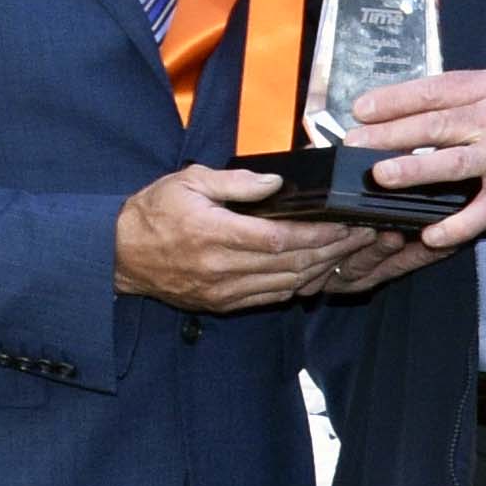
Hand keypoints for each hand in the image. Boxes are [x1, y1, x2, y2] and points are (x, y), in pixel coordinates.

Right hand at [116, 164, 415, 311]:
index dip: (319, 234)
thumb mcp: (188, 182)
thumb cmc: (153, 212)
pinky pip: (273, 297)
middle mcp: (222, 269)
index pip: (280, 239)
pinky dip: (301, 285)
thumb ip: (234, 182)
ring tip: (351, 251)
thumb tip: (275, 183)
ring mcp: (224, 292)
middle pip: (292, 264)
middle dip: (334, 250)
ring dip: (324, 269)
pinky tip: (321, 270)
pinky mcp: (224, 304)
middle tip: (365, 235)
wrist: (119, 255)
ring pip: (288, 284)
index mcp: (213, 234)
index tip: (347, 222)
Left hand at [345, 68, 485, 247]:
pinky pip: (483, 211)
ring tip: (381, 176)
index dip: (395, 100)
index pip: (436, 89)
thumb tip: (398, 115)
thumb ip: (460, 102)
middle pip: (437, 125)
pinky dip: (456, 225)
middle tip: (356, 145)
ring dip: (415, 171)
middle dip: (390, 135)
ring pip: (454, 163)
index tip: (361, 110)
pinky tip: (431, 234)